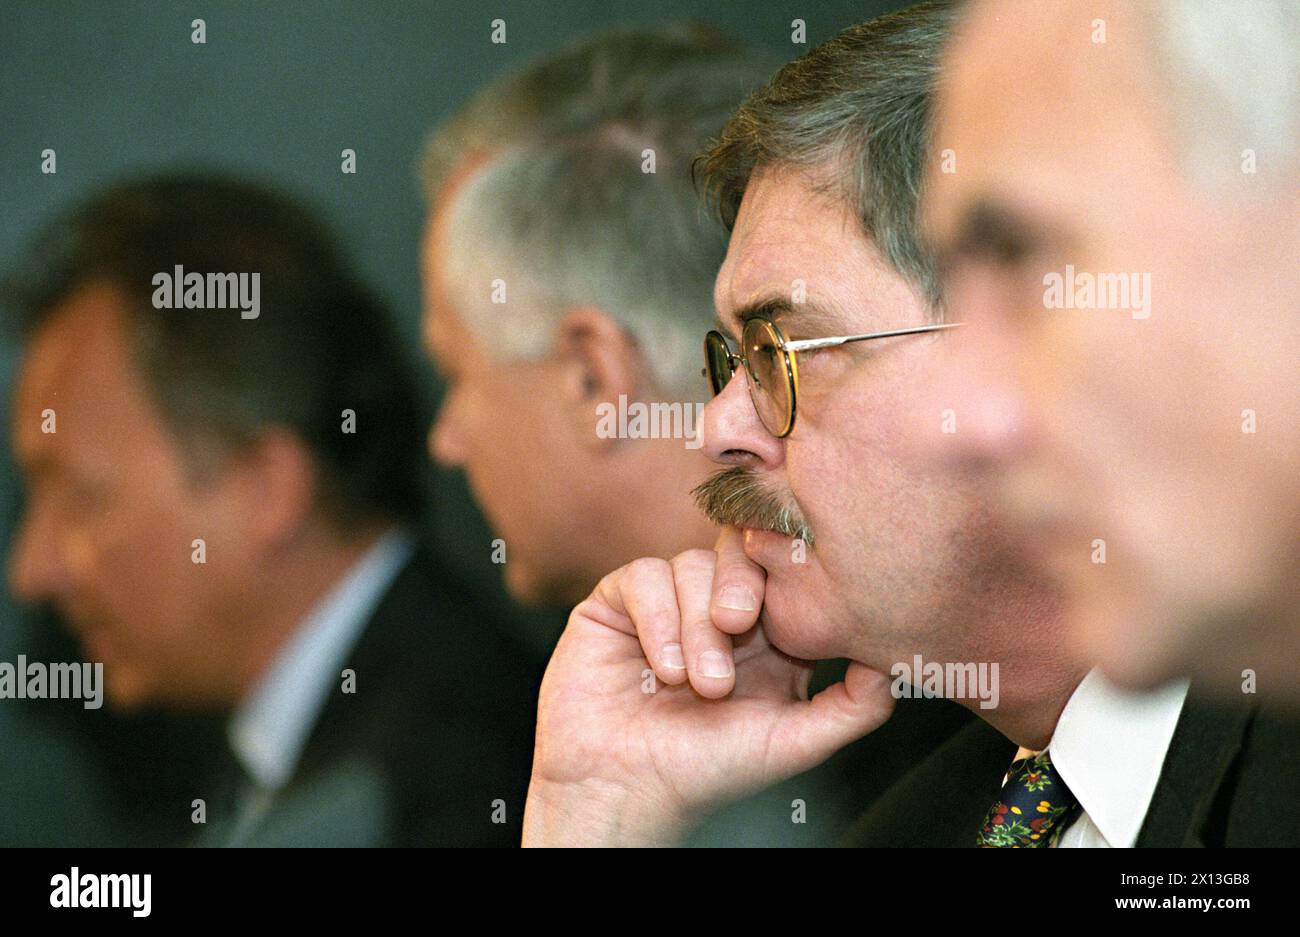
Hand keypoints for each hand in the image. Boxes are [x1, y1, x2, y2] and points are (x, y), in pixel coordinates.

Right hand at [522, 527, 894, 845]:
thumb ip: (854, 706)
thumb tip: (896, 662)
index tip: (792, 604)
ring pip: (691, 565)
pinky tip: (661, 669)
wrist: (626, 789)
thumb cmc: (709, 771)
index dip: (790, 576)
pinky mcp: (619, 601)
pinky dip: (658, 619)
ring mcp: (667, 601)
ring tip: (696, 682)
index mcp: (765, 632)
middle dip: (742, 584)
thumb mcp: (795, 741)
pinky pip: (643, 576)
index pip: (785, 574)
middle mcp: (715, 607)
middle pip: (740, 551)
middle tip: (739, 624)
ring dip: (696, 624)